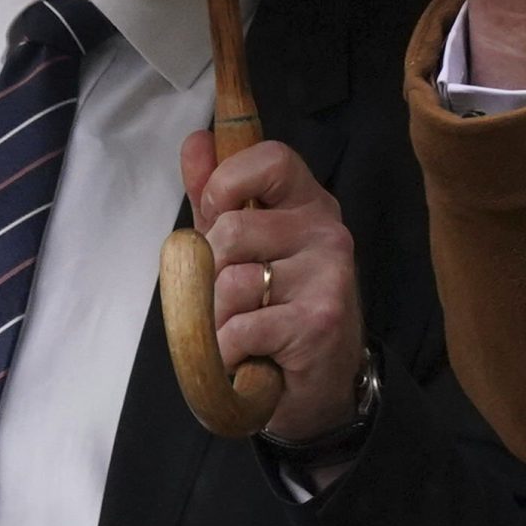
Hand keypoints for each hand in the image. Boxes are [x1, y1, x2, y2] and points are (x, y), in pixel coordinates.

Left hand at [180, 129, 365, 444]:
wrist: (317, 386)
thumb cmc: (274, 310)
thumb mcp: (241, 247)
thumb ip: (217, 195)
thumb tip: (197, 139)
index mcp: (307, 203)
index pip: (272, 158)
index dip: (227, 183)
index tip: (214, 217)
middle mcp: (326, 230)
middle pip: (232, 229)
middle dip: (211, 273)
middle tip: (234, 299)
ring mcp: (329, 273)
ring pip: (231, 283)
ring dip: (218, 320)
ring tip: (244, 332)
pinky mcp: (320, 319)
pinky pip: (241, 327)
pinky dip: (229, 352)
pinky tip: (251, 357)